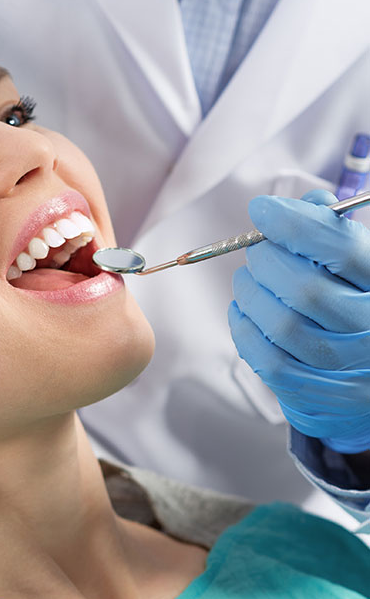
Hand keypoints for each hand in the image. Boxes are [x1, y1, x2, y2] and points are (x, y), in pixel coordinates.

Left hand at [228, 189, 369, 452]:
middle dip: (266, 262)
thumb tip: (308, 204)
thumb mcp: (356, 264)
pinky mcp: (320, 394)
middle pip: (306, 289)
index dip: (294, 223)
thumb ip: (333, 231)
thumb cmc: (353, 304)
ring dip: (250, 295)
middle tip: (256, 252)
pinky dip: (244, 331)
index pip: (340, 247)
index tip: (261, 209)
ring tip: (246, 281)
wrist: (364, 379)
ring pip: (283, 326)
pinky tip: (242, 313)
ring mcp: (349, 365)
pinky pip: (269, 360)